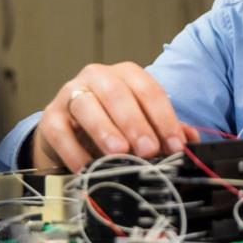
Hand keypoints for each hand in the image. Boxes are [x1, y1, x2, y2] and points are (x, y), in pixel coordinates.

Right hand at [32, 62, 200, 171]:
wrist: (69, 130)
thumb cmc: (112, 123)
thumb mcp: (141, 122)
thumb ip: (166, 128)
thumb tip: (192, 141)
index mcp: (126, 75)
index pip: (149, 91)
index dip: (164, 118)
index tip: (174, 146)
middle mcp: (97, 77)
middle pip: (117, 94)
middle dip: (135, 123)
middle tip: (148, 149)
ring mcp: (71, 95)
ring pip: (86, 106)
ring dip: (104, 129)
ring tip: (119, 152)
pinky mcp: (50, 117)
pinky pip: (59, 131)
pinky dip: (73, 150)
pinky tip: (86, 167)